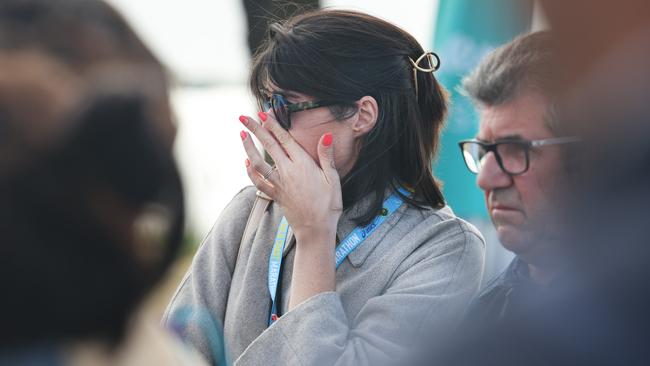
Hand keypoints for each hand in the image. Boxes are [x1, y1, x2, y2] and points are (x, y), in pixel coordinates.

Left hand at [238, 112, 342, 240]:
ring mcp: (279, 184)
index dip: (273, 125)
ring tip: (241, 135)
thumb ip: (327, 156)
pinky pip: (258, 181)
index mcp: (302, 165)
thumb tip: (326, 136)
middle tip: (243, 117)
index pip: (284, 139)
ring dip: (248, 148)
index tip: (263, 113)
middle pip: (268, 146)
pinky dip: (250, 171)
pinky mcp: (275, 195)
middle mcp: (287, 172)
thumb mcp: (333, 179)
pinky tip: (246, 163)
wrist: (316, 230)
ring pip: (258, 163)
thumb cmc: (328, 205)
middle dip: (255, 129)